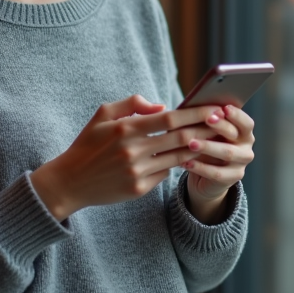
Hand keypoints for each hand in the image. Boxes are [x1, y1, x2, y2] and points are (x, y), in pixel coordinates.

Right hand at [30, 95, 226, 220]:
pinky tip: (188, 157)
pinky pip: (166, 173)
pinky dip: (177, 163)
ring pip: (178, 157)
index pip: (170, 118)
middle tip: (224, 123)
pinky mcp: (138, 189)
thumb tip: (161, 105)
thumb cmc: (87, 144)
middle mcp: (133, 150)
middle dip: (206, 129)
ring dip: (198, 148)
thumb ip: (132, 103)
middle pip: (181, 138)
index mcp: (125, 128)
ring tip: (214, 139)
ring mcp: (137, 171)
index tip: (215, 108)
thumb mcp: (102, 115)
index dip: (196, 113)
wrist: (70, 182)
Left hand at [182, 104, 255, 223]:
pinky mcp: (232, 178)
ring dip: (209, 147)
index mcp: (244, 132)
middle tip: (207, 119)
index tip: (223, 108)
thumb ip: (206, 120)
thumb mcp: (207, 132)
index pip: (245, 122)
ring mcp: (241, 164)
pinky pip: (217, 173)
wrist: (206, 177)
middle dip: (221, 126)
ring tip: (191, 143)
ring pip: (227, 153)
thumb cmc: (206, 144)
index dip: (236, 115)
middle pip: (235, 135)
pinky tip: (186, 162)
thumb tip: (192, 107)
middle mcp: (246, 147)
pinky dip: (200, 167)